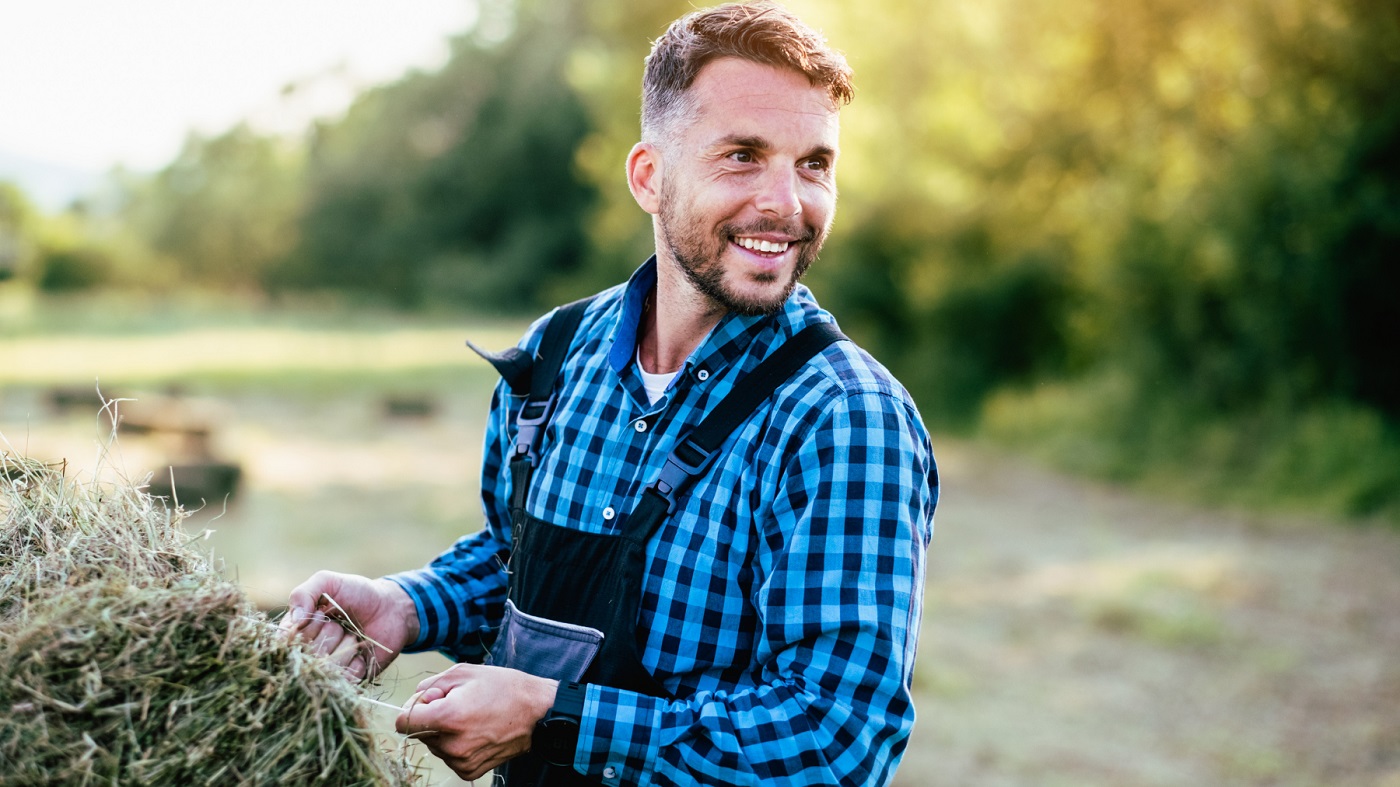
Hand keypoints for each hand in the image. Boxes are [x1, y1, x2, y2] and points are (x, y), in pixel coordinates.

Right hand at [279, 570, 418, 680]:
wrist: (391, 607)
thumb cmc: (356, 593)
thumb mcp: (327, 582)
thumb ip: (304, 593)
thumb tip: (295, 620)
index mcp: (297, 631)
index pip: (287, 641)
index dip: (307, 629)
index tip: (322, 614)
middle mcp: (309, 652)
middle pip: (309, 655)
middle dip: (330, 633)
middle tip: (342, 623)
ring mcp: (329, 668)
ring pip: (328, 668)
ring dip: (346, 646)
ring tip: (353, 634)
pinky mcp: (348, 680)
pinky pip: (347, 679)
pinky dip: (358, 662)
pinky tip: (363, 651)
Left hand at [395, 664, 558, 780]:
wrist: (538, 713)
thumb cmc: (504, 688)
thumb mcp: (464, 672)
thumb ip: (430, 685)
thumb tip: (417, 701)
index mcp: (448, 717)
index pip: (403, 722)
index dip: (413, 708)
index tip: (429, 701)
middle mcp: (452, 744)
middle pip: (420, 733)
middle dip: (432, 718)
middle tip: (460, 704)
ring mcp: (461, 761)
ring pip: (434, 746)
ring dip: (444, 733)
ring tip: (472, 717)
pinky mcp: (469, 771)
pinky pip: (449, 757)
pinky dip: (457, 745)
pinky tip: (477, 732)